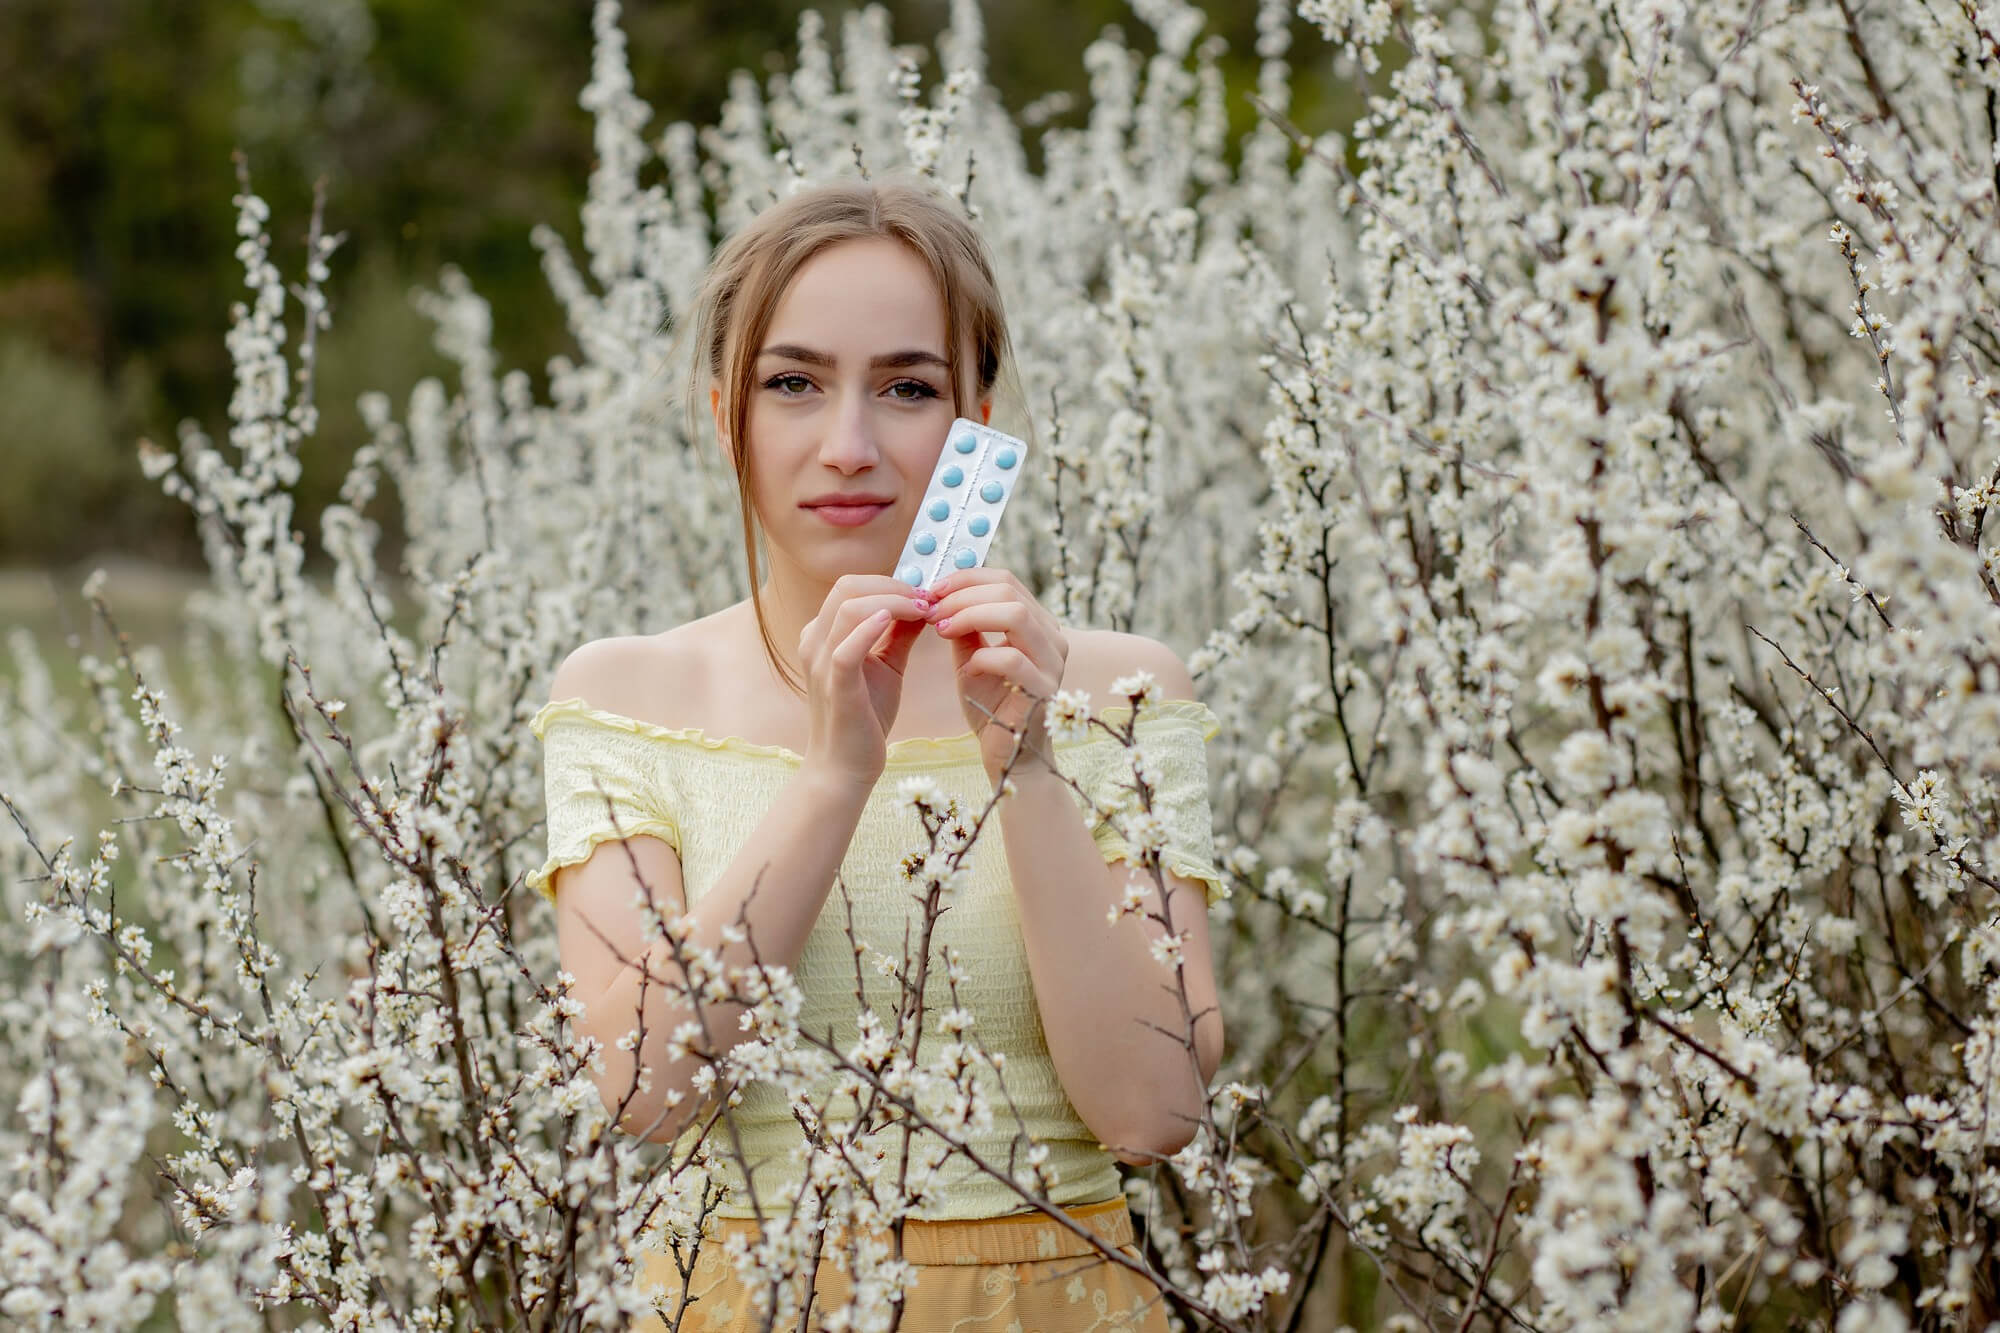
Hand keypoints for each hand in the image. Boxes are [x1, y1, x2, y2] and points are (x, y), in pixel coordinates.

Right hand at [797, 574, 934, 787]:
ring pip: (848, 608)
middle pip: (848, 587)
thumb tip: (924, 604)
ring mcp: (821, 663)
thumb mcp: (887, 665)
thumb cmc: (865, 715)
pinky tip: (895, 621)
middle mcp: (815, 642)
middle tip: (928, 599)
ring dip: (892, 602)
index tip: (926, 594)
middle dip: (893, 586)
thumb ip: (900, 634)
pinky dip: (870, 629)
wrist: (846, 766)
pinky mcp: (836, 687)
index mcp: (823, 633)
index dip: (891, 583)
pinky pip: (845, 649)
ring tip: (922, 610)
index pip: (852, 586)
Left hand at [922, 567, 1069, 777]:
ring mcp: (1053, 663)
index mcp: (1038, 624)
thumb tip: (939, 596)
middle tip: (932, 611)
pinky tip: (967, 670)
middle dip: (962, 597)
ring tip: (942, 631)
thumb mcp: (972, 657)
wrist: (1007, 753)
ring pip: (1015, 616)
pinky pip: (1012, 659)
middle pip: (1009, 591)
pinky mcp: (1044, 691)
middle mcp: (1053, 638)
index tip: (932, 591)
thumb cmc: (991, 705)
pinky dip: (982, 658)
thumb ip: (963, 627)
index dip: (966, 579)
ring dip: (970, 617)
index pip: (1006, 581)